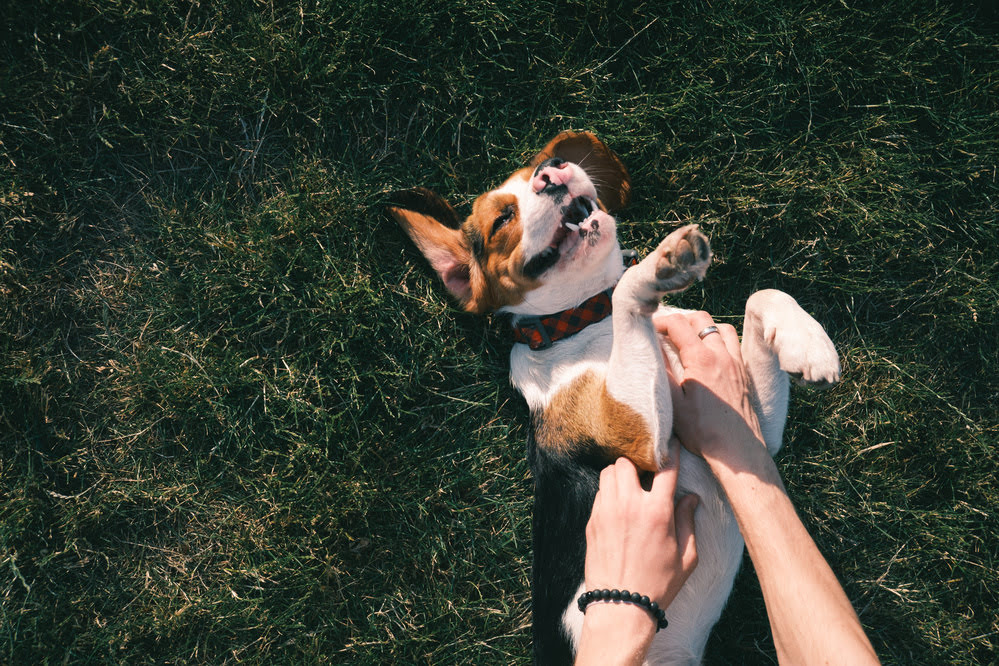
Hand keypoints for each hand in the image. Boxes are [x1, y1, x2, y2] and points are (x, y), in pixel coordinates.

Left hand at [584, 457, 698, 608]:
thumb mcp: (687, 557)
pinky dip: (608, 493)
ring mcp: (607, 511)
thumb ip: (688, 522)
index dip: (671, 453)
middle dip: (637, 464)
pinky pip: (598, 493)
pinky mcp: (592, 521)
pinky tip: (617, 506)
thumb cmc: (658, 584)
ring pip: (608, 473)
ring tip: (629, 487)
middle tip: (645, 474)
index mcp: (658, 512)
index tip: (672, 445)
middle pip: (627, 462)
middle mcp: (630, 505)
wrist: (620, 605)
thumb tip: (690, 498)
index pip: (666, 469)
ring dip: (619, 475)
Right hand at [653, 311, 765, 460]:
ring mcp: (736, 363)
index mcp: (701, 359)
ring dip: (702, 328)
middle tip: (666, 333)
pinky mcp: (743, 373)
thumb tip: (652, 349)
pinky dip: (719, 339)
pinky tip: (709, 355)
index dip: (660, 322)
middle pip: (701, 319)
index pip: (678, 324)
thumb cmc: (703, 430)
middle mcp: (722, 355)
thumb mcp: (673, 402)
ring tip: (688, 340)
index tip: (649, 329)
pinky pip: (733, 343)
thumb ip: (663, 371)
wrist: (736, 449)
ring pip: (720, 328)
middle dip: (681, 320)